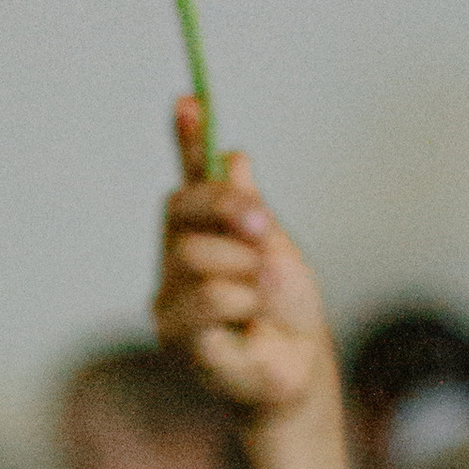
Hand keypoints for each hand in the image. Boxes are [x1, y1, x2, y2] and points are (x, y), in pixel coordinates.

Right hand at [155, 109, 334, 426]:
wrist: (298, 368)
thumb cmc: (284, 312)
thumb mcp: (275, 248)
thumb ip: (247, 210)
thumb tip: (235, 158)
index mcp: (199, 234)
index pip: (188, 180)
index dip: (186, 140)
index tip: (190, 101)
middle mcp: (174, 263)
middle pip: (181, 209)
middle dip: (229, 210)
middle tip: (263, 230)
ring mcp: (169, 301)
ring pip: (194, 256)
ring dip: (245, 270)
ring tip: (261, 297)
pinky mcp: (178, 339)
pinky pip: (208, 299)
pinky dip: (244, 304)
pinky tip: (252, 322)